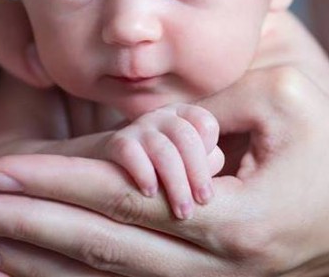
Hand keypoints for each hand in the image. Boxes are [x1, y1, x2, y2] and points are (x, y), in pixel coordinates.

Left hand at [0, 66, 328, 276]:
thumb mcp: (284, 102)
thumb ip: (206, 107)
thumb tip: (138, 120)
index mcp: (233, 220)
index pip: (123, 198)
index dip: (57, 181)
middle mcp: (213, 268)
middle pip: (98, 249)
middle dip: (23, 228)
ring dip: (38, 259)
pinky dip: (75, 273)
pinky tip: (35, 264)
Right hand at [97, 103, 224, 218]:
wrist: (111, 169)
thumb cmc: (162, 171)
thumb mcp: (188, 166)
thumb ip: (206, 167)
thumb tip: (217, 188)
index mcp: (185, 116)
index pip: (206, 124)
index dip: (210, 155)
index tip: (209, 190)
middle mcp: (163, 116)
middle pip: (186, 138)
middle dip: (197, 174)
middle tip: (203, 204)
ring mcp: (139, 126)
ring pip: (163, 149)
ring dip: (176, 183)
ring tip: (182, 212)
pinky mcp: (116, 142)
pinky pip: (131, 152)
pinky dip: (143, 174)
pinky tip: (150, 195)